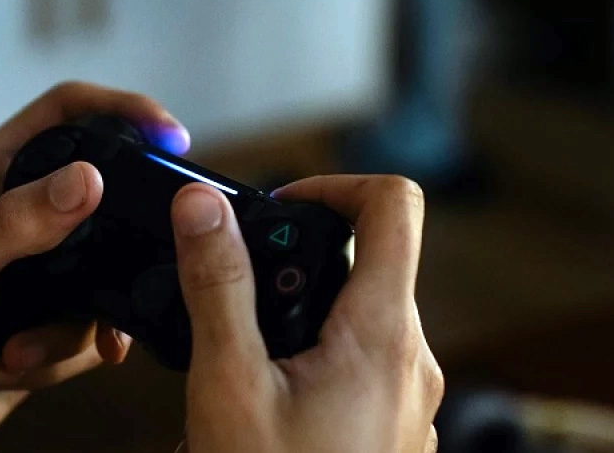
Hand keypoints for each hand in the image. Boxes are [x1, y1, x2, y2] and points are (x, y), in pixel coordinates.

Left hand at [0, 82, 189, 452]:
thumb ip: (18, 225)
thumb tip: (89, 178)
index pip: (64, 114)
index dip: (121, 110)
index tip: (172, 136)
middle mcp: (10, 219)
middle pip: (98, 197)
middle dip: (118, 238)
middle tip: (142, 260)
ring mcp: (29, 276)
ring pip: (101, 276)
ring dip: (68, 326)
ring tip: (12, 351)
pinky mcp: (40, 327)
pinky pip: (88, 330)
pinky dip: (63, 357)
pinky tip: (13, 371)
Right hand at [170, 175, 442, 452]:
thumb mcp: (230, 383)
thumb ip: (218, 286)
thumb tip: (202, 205)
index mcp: (382, 335)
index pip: (395, 204)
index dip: (334, 185)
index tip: (281, 210)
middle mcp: (411, 362)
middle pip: (368, 263)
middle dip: (298, 264)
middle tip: (240, 296)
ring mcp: (409, 399)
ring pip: (360, 318)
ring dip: (302, 315)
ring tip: (247, 357)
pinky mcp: (394, 428)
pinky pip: (362, 366)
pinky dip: (316, 360)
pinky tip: (271, 396)